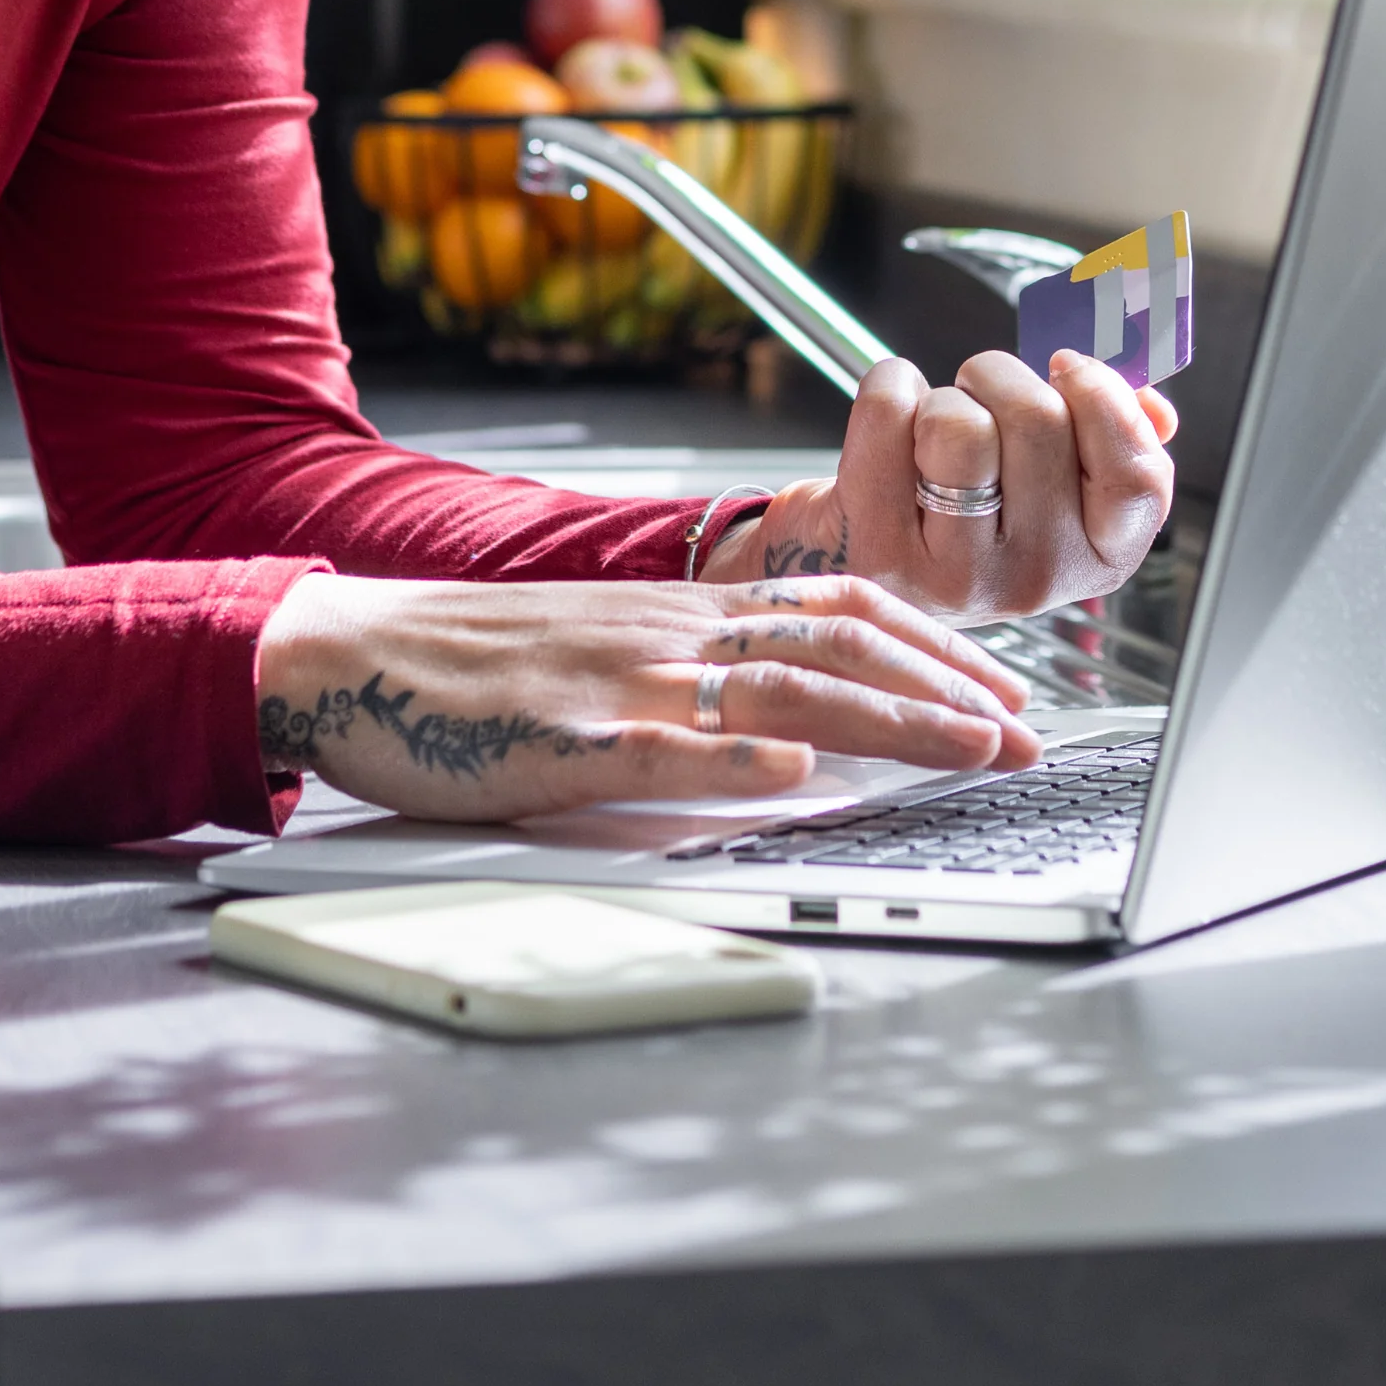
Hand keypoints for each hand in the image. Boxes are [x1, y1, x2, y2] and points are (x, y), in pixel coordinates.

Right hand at [251, 570, 1036, 819]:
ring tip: (962, 750)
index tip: (1005, 687)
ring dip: (884, 721)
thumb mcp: (611, 644)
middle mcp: (672, 632)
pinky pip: (658, 748)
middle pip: (838, 645)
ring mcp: (621, 682)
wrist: (360, 652)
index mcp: (686, 611)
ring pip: (778, 690)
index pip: (842, 608)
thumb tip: (797, 721)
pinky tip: (788, 777)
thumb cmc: (483, 665)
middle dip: (947, 691)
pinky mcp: (562, 739)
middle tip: (1025, 736)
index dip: (935, 645)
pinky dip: (730, 762)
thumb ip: (698, 671)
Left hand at [704, 350, 1178, 624]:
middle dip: (1002, 377)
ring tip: (936, 423)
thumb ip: (1115, 442)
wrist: (860, 559)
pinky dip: (888, 387)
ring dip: (945, 393)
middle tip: (982, 391)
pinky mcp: (881, 552)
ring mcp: (956, 574)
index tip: (1068, 369)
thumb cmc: (964, 510)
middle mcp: (1034, 577)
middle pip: (1038, 421)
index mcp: (1096, 558)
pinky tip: (891, 422)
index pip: (1137, 477)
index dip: (1104, 400)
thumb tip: (1153, 407)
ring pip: (961, 423)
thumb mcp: (1054, 487)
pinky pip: (890, 413)